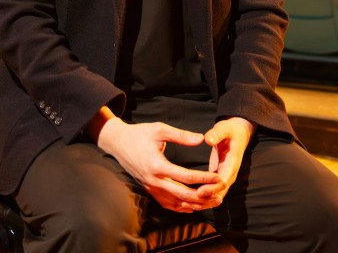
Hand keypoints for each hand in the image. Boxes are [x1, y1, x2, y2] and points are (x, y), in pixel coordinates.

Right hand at [92, 111, 220, 212]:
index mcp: (157, 165)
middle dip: (204, 196)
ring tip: (212, 202)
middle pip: (184, 195)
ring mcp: (150, 187)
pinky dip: (181, 207)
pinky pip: (167, 204)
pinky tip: (193, 206)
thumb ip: (181, 135)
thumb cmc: (139, 134)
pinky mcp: (148, 189)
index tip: (218, 177)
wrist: (117, 142)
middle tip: (221, 194)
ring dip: (196, 204)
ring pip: (176, 203)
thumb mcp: (159, 129)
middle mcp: (154, 180)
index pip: (186, 176)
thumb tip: (201, 139)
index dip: (205, 178)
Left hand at [194, 117, 255, 203]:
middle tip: (188, 202)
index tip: (199, 191)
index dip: (212, 188)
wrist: (238, 134)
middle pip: (219, 192)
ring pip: (215, 196)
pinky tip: (188, 202)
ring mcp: (225, 178)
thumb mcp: (224, 128)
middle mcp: (230, 174)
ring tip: (184, 205)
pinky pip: (212, 193)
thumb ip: (216, 134)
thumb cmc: (230, 131)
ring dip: (202, 202)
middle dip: (205, 199)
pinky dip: (202, 199)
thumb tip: (207, 139)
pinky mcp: (218, 178)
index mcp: (232, 162)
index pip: (224, 180)